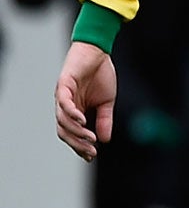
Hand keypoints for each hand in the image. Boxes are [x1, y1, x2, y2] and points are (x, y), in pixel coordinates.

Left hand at [55, 41, 116, 161]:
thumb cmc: (101, 74)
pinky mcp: (64, 85)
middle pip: (64, 131)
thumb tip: (104, 140)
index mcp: (74, 110)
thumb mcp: (107, 102)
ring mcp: (62, 96)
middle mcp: (65, 106)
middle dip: (77, 144)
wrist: (98, 52)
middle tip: (91, 152)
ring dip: (76, 132)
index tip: (92, 156)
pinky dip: (72, 114)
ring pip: (62, 120)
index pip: (72, 133)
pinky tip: (82, 121)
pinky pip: (64, 104)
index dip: (79, 146)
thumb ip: (104, 120)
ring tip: (90, 139)